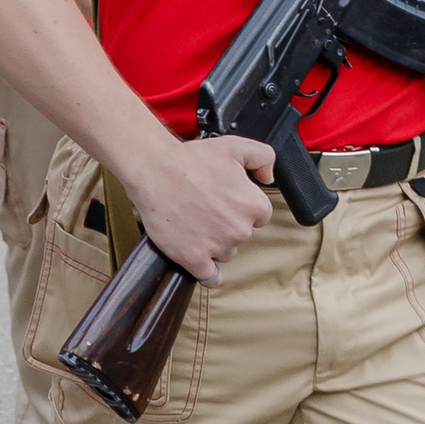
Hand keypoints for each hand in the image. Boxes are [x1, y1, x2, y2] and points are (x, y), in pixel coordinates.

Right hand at [127, 135, 274, 281]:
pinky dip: (207, 272)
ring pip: (225, 253)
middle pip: (241, 235)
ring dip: (214, 244)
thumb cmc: (192, 159)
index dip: (241, 207)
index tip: (226, 201)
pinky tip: (200, 260)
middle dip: (227, 224)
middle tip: (206, 207)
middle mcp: (240, 230)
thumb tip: (269, 177)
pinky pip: (210, 277)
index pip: (259, 216)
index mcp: (253, 205)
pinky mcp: (195, 259)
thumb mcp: (235, 146)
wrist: (156, 171)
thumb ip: (263, 158)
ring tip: (195, 223)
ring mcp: (218, 247)